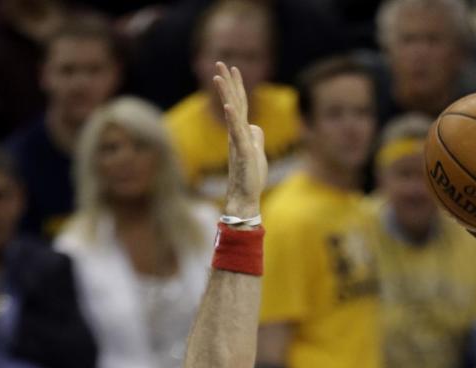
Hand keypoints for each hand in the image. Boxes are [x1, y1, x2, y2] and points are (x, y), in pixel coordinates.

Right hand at [215, 61, 266, 217]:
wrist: (245, 198)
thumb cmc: (250, 178)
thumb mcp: (256, 152)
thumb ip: (256, 137)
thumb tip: (255, 126)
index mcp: (241, 132)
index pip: (240, 104)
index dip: (237, 86)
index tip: (234, 68)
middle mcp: (237, 134)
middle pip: (233, 103)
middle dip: (228, 82)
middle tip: (220, 62)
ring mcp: (238, 142)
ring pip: (232, 114)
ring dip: (226, 95)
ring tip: (218, 77)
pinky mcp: (242, 153)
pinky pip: (237, 133)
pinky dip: (233, 119)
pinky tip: (229, 107)